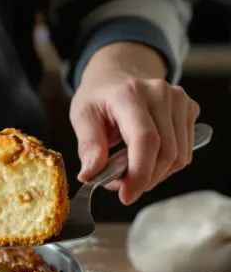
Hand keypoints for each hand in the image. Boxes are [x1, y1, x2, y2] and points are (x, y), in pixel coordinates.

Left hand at [70, 42, 199, 204]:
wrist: (118, 75)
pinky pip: (184, 152)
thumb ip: (88, 146)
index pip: (145, 139)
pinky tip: (144, 159)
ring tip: (129, 170)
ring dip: (154, 175)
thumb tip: (90, 175)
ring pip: (178, 157)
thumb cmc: (98, 98)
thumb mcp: (82, 117)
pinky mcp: (190, 110)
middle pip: (165, 153)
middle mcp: (160, 94)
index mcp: (129, 95)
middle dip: (143, 179)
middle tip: (120, 186)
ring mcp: (179, 101)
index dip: (139, 173)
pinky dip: (164, 166)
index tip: (126, 196)